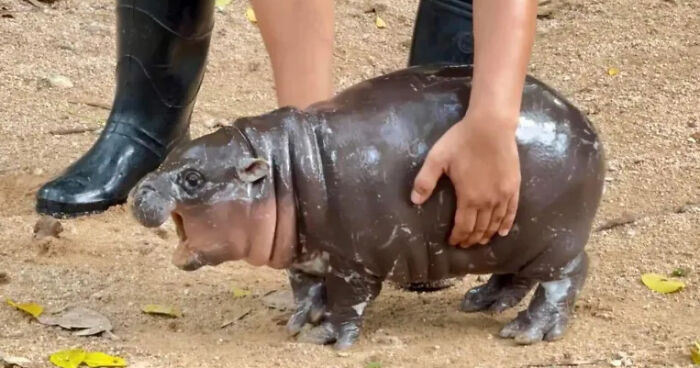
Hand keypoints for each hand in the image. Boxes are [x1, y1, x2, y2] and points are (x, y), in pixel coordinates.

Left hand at [410, 111, 520, 246]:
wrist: (492, 125)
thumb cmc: (462, 141)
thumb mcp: (437, 159)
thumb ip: (425, 181)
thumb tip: (414, 201)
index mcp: (469, 198)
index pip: (463, 226)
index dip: (458, 237)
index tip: (453, 242)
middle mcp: (488, 201)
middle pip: (480, 228)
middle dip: (471, 238)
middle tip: (465, 245)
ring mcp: (503, 195)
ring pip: (496, 223)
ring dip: (487, 234)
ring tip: (480, 241)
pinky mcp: (514, 186)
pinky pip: (512, 211)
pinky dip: (506, 224)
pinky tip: (503, 232)